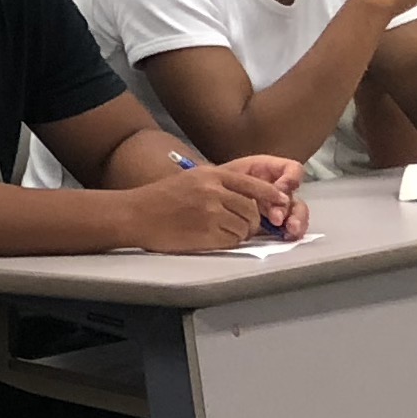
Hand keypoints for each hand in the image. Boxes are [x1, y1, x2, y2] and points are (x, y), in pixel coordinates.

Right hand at [120, 158, 279, 253]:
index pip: (253, 184)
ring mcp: (210, 212)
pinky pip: (232, 240)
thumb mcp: (190, 180)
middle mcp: (213, 191)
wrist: (134, 214)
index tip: (282, 203)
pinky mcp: (206, 233)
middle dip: (254, 221)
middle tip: (245, 227)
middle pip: (252, 208)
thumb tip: (250, 199)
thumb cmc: (159, 199)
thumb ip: (219, 185)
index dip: (271, 195)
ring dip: (240, 233)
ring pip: (245, 227)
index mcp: (211, 175)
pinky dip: (228, 242)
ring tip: (223, 233)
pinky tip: (213, 239)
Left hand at [220, 153, 309, 236]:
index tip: (282, 188)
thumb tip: (277, 192)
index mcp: (268, 171)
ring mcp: (276, 207)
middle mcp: (276, 189)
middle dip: (291, 207)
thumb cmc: (213, 184)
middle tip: (278, 219)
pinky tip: (287, 236)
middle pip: (295, 195)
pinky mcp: (273, 224)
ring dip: (297, 221)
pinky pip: (290, 228)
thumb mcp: (228, 175)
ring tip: (290, 230)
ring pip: (297, 213)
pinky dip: (291, 232)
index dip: (291, 178)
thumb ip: (251, 181)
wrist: (199, 200)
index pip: (292, 169)